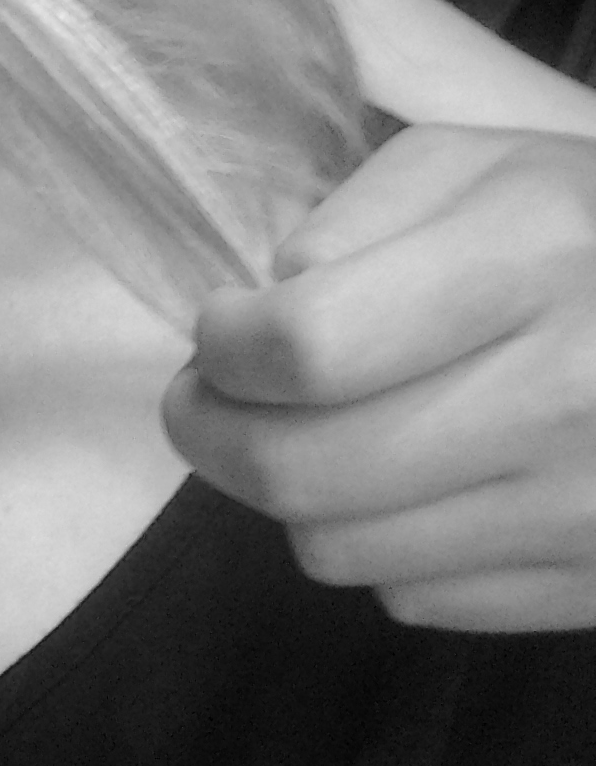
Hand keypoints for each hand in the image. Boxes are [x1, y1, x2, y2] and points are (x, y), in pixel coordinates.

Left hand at [161, 123, 595, 630]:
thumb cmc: (581, 230)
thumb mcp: (474, 168)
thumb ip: (352, 219)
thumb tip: (263, 312)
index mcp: (531, 259)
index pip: (308, 346)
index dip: (226, 346)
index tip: (221, 331)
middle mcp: (565, 394)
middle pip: (302, 470)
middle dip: (214, 432)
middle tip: (208, 400)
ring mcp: (584, 508)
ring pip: (338, 550)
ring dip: (295, 495)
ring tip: (316, 434)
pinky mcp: (592, 586)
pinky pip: (413, 598)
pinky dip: (383, 544)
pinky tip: (414, 481)